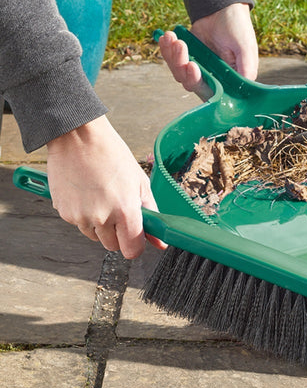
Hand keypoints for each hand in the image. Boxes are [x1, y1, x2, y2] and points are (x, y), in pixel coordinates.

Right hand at [46, 115, 166, 258]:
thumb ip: (151, 214)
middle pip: (114, 246)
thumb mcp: (140, 182)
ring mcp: (81, 217)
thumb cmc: (112, 155)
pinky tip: (87, 194)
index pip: (132, 251)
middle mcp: (102, 218)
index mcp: (125, 211)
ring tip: (102, 198)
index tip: (136, 236)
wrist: (78, 137)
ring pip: (96, 236)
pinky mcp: (64, 213)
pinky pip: (80, 225)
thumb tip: (160, 242)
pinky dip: (85, 216)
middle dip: (119, 234)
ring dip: (101, 225)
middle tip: (118, 210)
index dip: (136, 244)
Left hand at [158, 3, 257, 99]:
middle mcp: (213, 78)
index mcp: (228, 81)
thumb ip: (247, 69)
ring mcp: (198, 69)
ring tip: (173, 37)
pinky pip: (172, 61)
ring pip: (179, 73)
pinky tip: (167, 38)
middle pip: (191, 84)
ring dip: (173, 56)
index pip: (210, 93)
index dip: (198, 83)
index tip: (192, 66)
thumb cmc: (238, 26)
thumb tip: (245, 87)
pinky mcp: (186, 58)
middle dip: (182, 67)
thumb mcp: (246, 48)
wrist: (221, 6)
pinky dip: (166, 50)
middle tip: (181, 46)